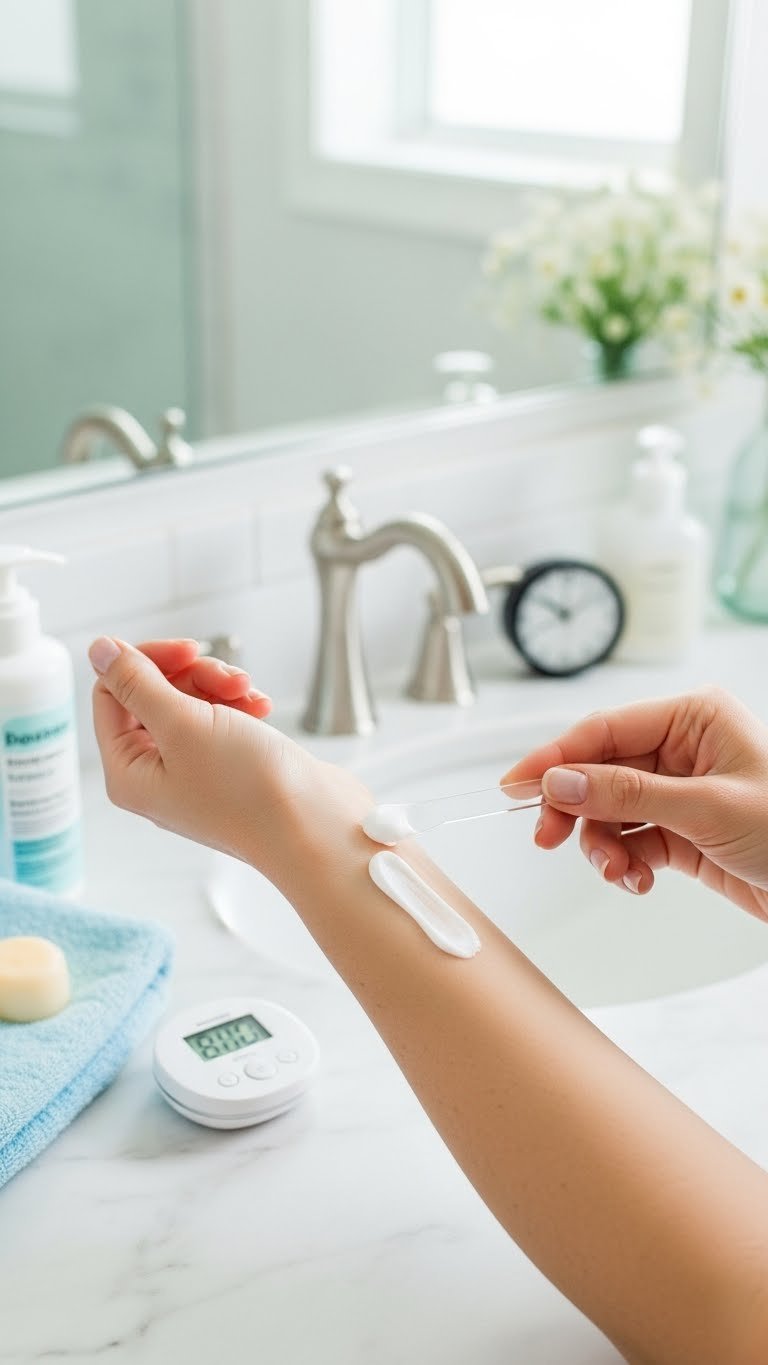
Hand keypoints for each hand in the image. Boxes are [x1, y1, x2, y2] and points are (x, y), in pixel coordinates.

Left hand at [89, 635, 366, 877]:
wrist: (315, 827)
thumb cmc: (249, 790)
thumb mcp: (183, 724)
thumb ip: (137, 683)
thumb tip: (99, 650)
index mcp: (129, 772)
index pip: (112, 694)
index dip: (146, 663)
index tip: (188, 650)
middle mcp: (155, 774)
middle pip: (152, 694)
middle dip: (193, 675)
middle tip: (228, 677)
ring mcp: (193, 770)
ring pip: (190, 701)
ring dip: (220, 686)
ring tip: (250, 695)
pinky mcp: (228, 766)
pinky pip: (220, 718)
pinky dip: (240, 705)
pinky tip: (262, 709)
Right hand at [501, 687, 767, 922]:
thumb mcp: (707, 808)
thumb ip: (628, 793)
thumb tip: (561, 780)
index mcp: (693, 718)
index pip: (605, 729)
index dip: (556, 756)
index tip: (517, 783)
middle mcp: (682, 749)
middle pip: (598, 771)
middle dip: (575, 808)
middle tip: (548, 836)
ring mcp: (679, 791)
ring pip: (609, 811)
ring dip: (602, 844)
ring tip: (617, 871)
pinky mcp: (682, 832)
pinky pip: (630, 841)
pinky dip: (624, 863)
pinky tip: (638, 880)